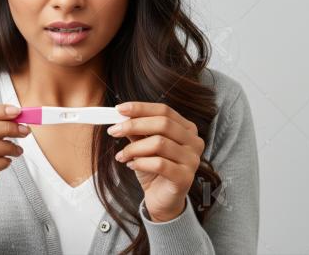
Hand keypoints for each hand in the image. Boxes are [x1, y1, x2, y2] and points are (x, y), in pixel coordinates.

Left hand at [107, 102, 204, 221]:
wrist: (162, 199)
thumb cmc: (155, 170)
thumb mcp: (143, 146)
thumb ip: (137, 131)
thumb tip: (121, 116)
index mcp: (187, 129)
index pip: (164, 110)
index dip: (141, 108)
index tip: (119, 109)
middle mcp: (194, 142)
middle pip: (163, 123)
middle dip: (134, 125)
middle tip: (114, 130)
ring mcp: (192, 160)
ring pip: (159, 143)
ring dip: (134, 148)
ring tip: (122, 155)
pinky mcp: (185, 177)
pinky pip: (159, 163)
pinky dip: (140, 162)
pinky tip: (131, 165)